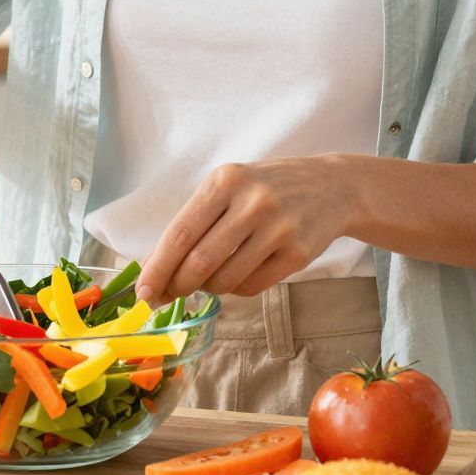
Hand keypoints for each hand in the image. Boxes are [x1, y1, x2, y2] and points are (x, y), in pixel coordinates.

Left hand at [137, 156, 353, 303]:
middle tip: (171, 294)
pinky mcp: (298, 254)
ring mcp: (279, 228)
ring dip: (210, 287)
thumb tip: (155, 270)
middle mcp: (252, 202)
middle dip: (178, 285)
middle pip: (200, 261)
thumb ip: (194, 223)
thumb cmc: (266, 189)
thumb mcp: (229, 188)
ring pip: (225, 280)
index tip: (144, 292)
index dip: (158, 267)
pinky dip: (237, 288)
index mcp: (225, 180)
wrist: (331, 187)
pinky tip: (240, 272)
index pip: (180, 233)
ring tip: (213, 276)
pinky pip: (252, 287)